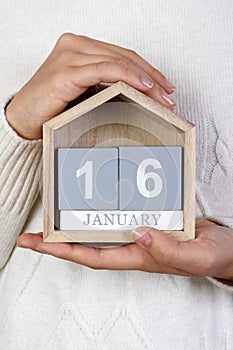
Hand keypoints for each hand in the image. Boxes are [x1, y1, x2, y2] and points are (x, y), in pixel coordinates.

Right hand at [5, 33, 174, 139]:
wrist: (23, 121)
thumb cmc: (52, 108)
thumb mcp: (85, 93)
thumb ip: (106, 87)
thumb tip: (137, 95)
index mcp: (81, 49)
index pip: (122, 56)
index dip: (147, 70)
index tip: (164, 87)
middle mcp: (75, 46)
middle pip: (124, 57)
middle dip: (151, 78)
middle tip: (168, 96)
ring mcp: (70, 55)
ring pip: (118, 62)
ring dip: (145, 80)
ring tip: (161, 97)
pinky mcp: (66, 70)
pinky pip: (104, 70)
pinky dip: (127, 77)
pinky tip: (142, 87)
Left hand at [17, 218, 232, 280]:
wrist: (226, 247)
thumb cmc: (212, 256)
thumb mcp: (194, 256)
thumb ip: (168, 249)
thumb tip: (139, 233)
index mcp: (139, 257)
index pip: (94, 256)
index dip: (64, 252)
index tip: (37, 244)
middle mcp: (134, 245)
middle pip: (90, 243)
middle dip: (60, 239)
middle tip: (34, 229)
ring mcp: (141, 232)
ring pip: (104, 227)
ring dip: (79, 220)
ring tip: (58, 209)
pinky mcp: (150, 218)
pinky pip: (122, 212)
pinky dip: (108, 204)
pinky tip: (99, 193)